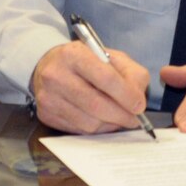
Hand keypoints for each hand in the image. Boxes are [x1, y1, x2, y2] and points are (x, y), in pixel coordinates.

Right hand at [31, 40, 151, 134]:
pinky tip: (102, 120)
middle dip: (121, 115)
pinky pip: (79, 130)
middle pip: (96, 104)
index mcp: (73, 54)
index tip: (139, 106)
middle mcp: (56, 75)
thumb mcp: (111, 57)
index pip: (105, 78)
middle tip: (134, 118)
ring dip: (110, 124)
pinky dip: (97, 129)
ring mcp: (48, 97)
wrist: (50, 66)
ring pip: (89, 122)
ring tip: (118, 117)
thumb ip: (131, 74)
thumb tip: (137, 101)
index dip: (126, 95)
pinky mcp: (46, 115)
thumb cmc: (85, 62)